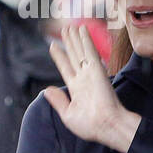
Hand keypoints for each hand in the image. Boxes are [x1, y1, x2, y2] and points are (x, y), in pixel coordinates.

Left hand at [43, 24, 139, 152]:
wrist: (105, 126)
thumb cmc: (89, 125)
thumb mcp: (68, 115)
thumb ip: (58, 101)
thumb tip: (46, 89)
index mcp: (76, 89)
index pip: (66, 68)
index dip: (59, 57)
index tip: (53, 46)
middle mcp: (83, 78)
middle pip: (74, 56)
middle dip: (69, 43)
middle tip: (64, 30)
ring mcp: (90, 73)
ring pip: (80, 51)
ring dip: (75, 38)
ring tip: (70, 27)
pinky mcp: (97, 70)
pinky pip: (90, 51)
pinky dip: (85, 40)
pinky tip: (82, 30)